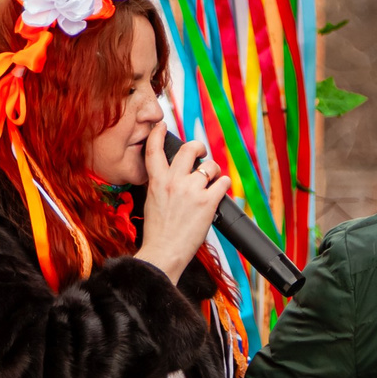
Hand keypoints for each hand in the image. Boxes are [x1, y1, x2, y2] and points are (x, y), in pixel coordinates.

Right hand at [135, 131, 227, 279]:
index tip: (162, 125)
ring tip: (213, 182)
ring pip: (210, 166)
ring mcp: (191, 190)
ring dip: (214, 172)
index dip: (158, 133)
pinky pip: (223, 183)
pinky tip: (220, 193)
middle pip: (189, 149)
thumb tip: (175, 177)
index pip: (154, 150)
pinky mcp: (208, 202)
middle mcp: (174, 181)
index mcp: (157, 182)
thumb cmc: (158, 233)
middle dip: (198, 146)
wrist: (163, 253)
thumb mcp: (152, 202)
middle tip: (202, 152)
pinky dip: (224, 186)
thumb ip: (162, 186)